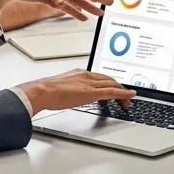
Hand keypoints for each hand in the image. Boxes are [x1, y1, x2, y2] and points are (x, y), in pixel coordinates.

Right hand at [18, 69, 134, 115]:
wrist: (43, 91)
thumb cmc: (48, 91)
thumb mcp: (63, 87)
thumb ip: (71, 89)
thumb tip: (72, 95)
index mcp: (81, 73)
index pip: (101, 77)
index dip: (111, 83)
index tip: (116, 88)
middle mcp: (88, 75)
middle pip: (110, 80)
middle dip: (120, 87)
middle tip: (126, 96)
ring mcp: (90, 83)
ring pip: (113, 84)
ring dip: (123, 92)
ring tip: (128, 99)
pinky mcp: (92, 92)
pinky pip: (112, 92)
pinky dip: (123, 94)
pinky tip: (129, 96)